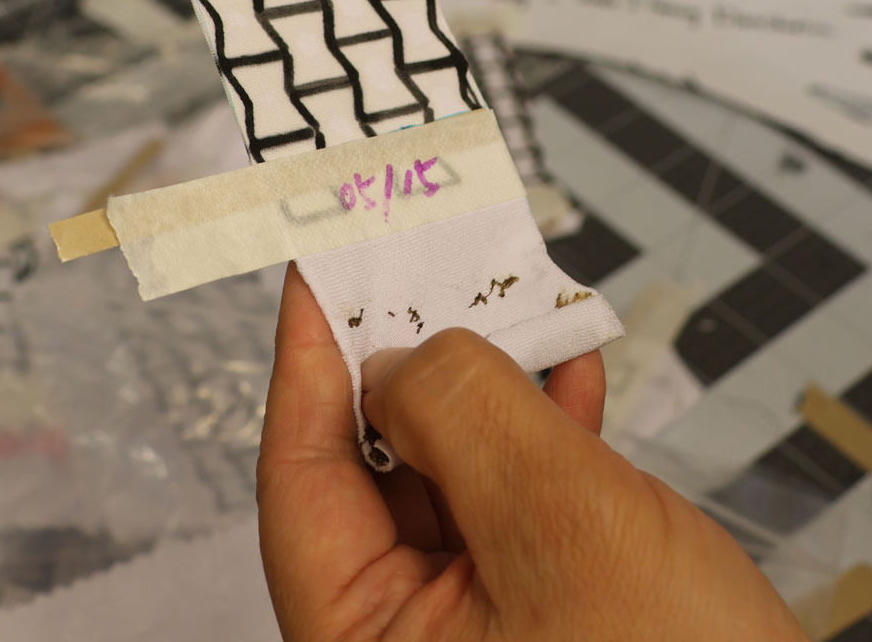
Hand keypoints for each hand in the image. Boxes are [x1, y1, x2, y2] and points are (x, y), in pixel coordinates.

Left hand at [257, 265, 805, 641]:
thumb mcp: (560, 523)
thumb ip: (467, 417)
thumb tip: (406, 358)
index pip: (300, 479)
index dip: (307, 361)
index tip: (317, 273)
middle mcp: (407, 641)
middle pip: (374, 470)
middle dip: (409, 362)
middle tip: (420, 266)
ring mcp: (479, 632)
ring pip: (454, 479)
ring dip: (486, 388)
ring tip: (511, 306)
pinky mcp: (547, 617)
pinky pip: (517, 507)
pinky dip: (542, 434)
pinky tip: (571, 378)